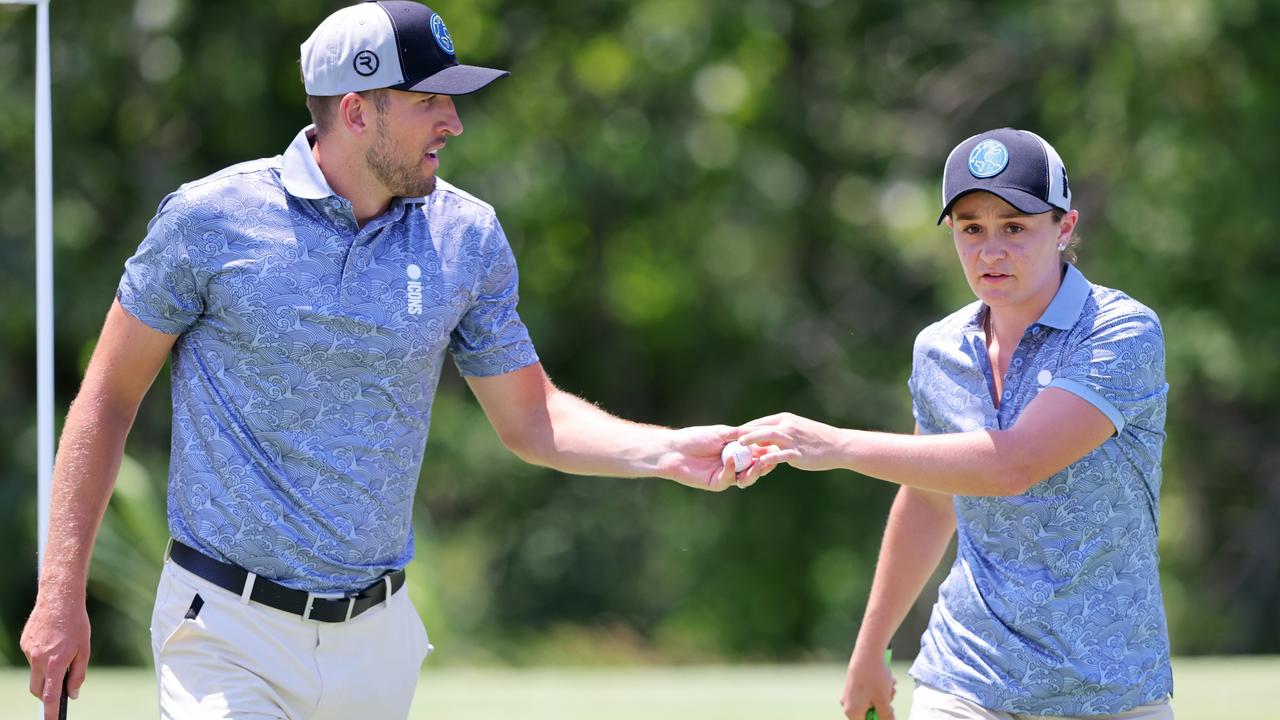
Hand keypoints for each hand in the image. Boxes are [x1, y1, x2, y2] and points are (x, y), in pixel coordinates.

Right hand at [21, 588, 90, 719]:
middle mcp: (38, 659)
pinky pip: (32, 657)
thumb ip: (78, 674)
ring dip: (46, 669)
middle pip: (37, 689)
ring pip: (35, 671)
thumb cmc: (76, 624)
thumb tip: (72, 694)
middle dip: (45, 695)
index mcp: (55, 662)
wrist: (59, 598)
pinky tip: (52, 640)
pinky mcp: (24, 643)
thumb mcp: (84, 650)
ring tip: (61, 649)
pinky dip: (42, 656)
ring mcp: (29, 651)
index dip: (50, 711)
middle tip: (59, 690)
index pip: (50, 695)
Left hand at [659, 425, 773, 490]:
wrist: (675, 449)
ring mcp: (727, 475)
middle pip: (755, 468)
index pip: (758, 454)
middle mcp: (735, 465)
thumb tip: (760, 434)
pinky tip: (730, 459)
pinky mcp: (716, 483)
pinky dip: (731, 468)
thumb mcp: (721, 433)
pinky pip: (728, 478)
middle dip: (764, 464)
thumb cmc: (696, 437)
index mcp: (738, 452)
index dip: (767, 451)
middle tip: (771, 460)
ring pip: (745, 477)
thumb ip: (739, 435)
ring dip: (753, 471)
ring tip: (758, 464)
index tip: (776, 446)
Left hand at [736, 412, 847, 471]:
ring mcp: (793, 439)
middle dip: (741, 431)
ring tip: (738, 444)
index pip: (759, 423)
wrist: (838, 445)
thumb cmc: (816, 440)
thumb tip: (761, 443)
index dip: (742, 428)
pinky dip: (770, 456)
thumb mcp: (796, 433)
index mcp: (785, 420)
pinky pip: (782, 454)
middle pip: (760, 427)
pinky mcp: (799, 453)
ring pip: (769, 436)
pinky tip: (759, 461)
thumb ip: (778, 436)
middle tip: (723, 436)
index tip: (727, 433)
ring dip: (752, 439)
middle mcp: (787, 426)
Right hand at [840, 646, 895, 719]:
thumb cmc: (874, 676)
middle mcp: (848, 704)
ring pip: (871, 702)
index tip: (888, 711)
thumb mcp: (883, 700)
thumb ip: (886, 717)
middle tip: (891, 696)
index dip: (880, 719)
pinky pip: (868, 692)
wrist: (868, 650)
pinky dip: (879, 689)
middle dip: (884, 706)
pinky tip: (887, 680)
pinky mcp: (854, 684)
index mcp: (852, 711)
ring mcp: (850, 693)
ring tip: (891, 685)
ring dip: (884, 696)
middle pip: (870, 713)